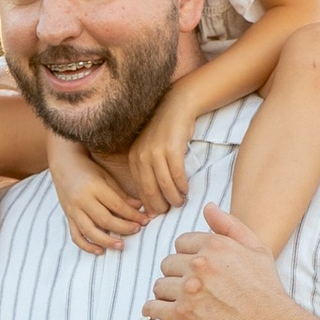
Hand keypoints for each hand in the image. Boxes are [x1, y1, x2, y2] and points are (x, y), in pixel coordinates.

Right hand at [46, 138, 149, 257]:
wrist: (63, 164)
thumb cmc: (88, 169)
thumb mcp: (107, 178)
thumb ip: (121, 195)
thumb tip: (140, 208)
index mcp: (95, 187)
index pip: (117, 205)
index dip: (132, 215)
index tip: (145, 220)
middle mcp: (82, 200)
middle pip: (105, 220)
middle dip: (123, 228)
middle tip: (137, 230)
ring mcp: (73, 210)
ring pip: (90, 231)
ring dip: (107, 241)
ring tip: (121, 246)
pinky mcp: (68, 217)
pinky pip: (76, 236)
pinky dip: (87, 246)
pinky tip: (100, 250)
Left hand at [110, 89, 193, 224]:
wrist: (177, 106)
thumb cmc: (165, 131)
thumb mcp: (149, 149)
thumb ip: (147, 169)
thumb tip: (152, 196)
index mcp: (134, 158)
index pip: (139, 188)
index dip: (148, 203)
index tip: (156, 213)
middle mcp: (142, 156)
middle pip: (150, 189)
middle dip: (159, 204)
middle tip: (168, 212)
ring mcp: (156, 152)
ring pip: (164, 185)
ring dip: (173, 197)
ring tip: (179, 202)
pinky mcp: (171, 149)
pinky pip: (177, 175)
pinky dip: (182, 185)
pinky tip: (186, 190)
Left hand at [149, 205, 306, 319]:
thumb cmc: (267, 291)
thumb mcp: (258, 250)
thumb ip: (230, 225)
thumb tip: (208, 207)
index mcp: (215, 245)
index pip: (181, 244)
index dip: (188, 258)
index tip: (198, 273)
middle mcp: (199, 264)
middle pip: (167, 264)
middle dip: (177, 276)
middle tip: (192, 291)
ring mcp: (188, 291)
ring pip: (159, 286)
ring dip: (167, 296)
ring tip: (185, 305)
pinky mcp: (181, 316)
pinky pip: (153, 308)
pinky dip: (157, 313)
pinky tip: (169, 317)